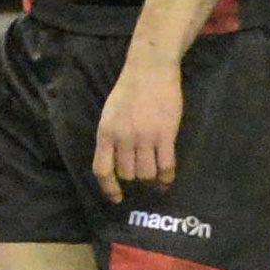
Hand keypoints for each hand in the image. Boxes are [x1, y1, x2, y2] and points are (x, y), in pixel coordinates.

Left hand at [92, 56, 182, 203]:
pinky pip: (166, 166)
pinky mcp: (165, 135)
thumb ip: (111, 137)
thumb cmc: (129, 91)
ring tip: (155, 177)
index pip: (102, 169)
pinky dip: (167, 177)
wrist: (150, 70)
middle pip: (127, 174)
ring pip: (146, 174)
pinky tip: (167, 180)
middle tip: (141, 175)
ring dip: (150, 178)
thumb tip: (114, 162)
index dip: (109, 188)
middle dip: (134, 178)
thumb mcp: (110, 114)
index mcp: (105, 133)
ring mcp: (144, 137)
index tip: (117, 198)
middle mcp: (123, 138)